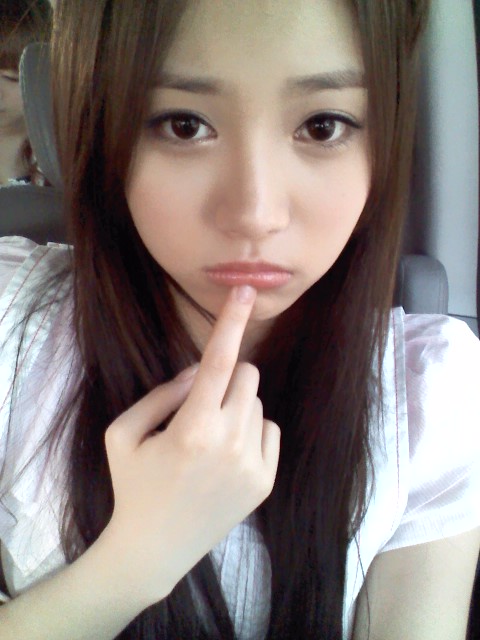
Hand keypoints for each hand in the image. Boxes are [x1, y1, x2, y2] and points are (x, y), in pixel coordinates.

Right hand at [101, 285, 280, 604]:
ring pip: (257, 403)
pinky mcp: (265, 482)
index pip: (217, 361)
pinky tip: (227, 457)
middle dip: (226, 379)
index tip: (245, 290)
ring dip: (236, 408)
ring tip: (209, 441)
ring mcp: (252, 465)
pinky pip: (268, 430)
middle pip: (247, 375)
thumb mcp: (123, 433)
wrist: (154, 550)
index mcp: (191, 428)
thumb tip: (200, 370)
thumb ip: (161, 393)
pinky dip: (250, 432)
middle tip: (201, 406)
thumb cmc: (132, 486)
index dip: (231, 321)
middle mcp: (229, 443)